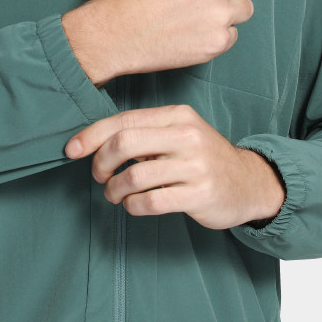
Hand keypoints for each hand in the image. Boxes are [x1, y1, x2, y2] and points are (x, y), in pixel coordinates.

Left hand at [64, 104, 284, 228]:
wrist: (249, 182)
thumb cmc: (203, 158)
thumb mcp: (180, 133)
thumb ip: (145, 133)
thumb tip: (95, 141)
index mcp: (177, 115)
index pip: (124, 120)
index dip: (92, 135)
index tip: (72, 149)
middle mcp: (187, 136)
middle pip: (124, 143)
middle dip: (101, 162)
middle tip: (99, 176)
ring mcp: (195, 166)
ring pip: (134, 176)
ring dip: (114, 189)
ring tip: (114, 194)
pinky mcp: (199, 194)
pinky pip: (151, 201)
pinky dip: (133, 206)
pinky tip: (134, 205)